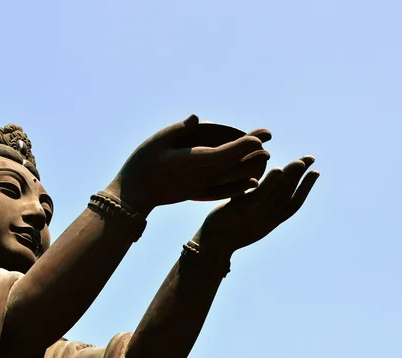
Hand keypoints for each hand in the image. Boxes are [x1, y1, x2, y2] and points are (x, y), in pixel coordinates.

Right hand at [105, 115, 271, 214]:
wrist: (134, 194)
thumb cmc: (141, 164)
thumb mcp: (156, 141)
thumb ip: (178, 130)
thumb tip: (198, 118)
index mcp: (191, 163)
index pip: (224, 154)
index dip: (244, 146)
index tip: (259, 137)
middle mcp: (200, 177)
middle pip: (233, 165)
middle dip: (253, 152)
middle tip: (268, 138)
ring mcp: (200, 188)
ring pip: (231, 179)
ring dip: (250, 168)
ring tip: (266, 157)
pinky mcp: (197, 194)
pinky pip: (224, 192)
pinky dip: (240, 187)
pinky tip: (252, 184)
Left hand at [194, 156, 319, 256]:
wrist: (212, 244)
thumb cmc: (228, 230)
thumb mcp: (249, 219)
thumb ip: (260, 205)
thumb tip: (267, 189)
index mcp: (271, 219)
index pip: (293, 201)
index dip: (306, 187)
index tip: (315, 171)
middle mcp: (266, 217)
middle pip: (287, 194)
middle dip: (301, 176)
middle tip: (311, 158)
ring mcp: (254, 213)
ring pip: (276, 194)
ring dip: (290, 178)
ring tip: (299, 162)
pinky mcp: (239, 210)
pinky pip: (257, 196)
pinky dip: (268, 184)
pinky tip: (277, 170)